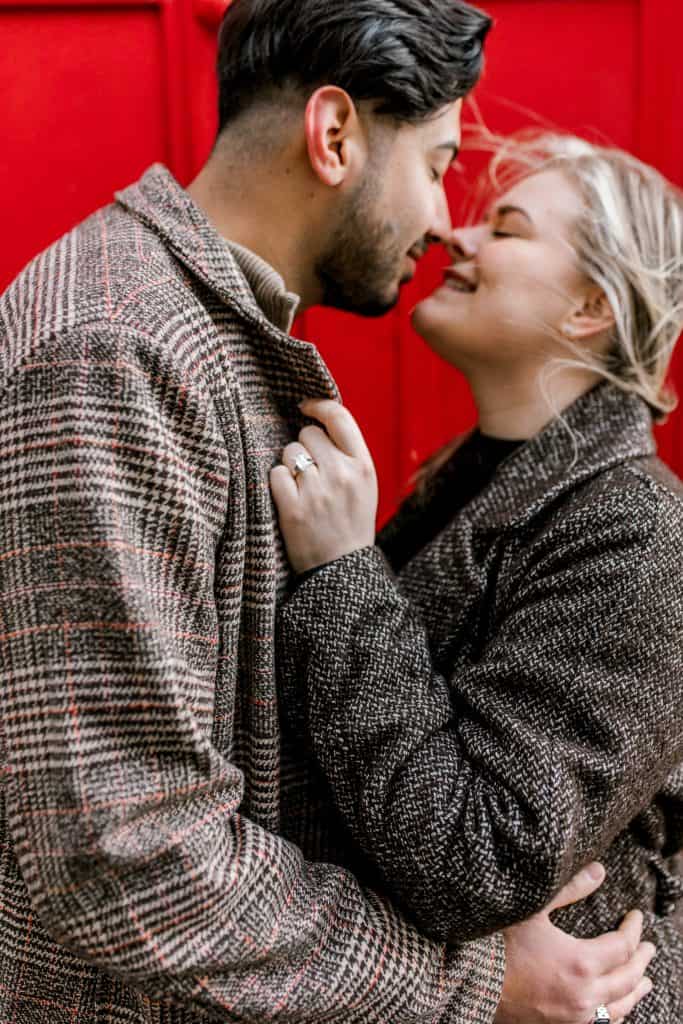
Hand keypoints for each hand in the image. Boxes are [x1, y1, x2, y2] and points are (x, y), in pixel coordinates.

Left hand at [270, 398, 377, 573]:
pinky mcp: (293, 508)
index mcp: (363, 466)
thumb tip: (319, 421)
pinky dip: (278, 484)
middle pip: (308, 434)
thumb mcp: (364, 486)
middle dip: (305, 447)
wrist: (341, 569)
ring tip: (302, 489)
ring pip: (289, 452)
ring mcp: (317, 492)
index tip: (306, 407)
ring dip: (290, 466)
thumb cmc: (350, 523)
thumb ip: (347, 454)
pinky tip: (289, 499)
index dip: (319, 405)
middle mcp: (341, 474)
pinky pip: (275, 474)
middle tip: (311, 472)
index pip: (340, 417)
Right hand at [496, 863, 654, 1023]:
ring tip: (645, 981)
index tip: (635, 916)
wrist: (472, 982)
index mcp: (580, 963)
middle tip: (649, 947)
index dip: (633, 930)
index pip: (622, 946)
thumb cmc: (499, 942)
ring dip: (635, 991)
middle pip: (627, 978)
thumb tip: (599, 871)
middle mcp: (584, 995)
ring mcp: (575, 1016)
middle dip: (641, 960)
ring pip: (619, 1007)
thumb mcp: (533, 909)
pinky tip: (619, 1010)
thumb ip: (570, 890)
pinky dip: (617, 1015)